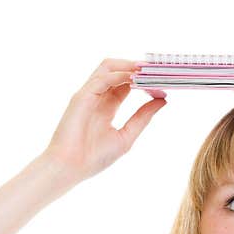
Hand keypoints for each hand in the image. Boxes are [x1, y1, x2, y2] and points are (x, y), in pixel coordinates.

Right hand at [42, 58, 166, 182]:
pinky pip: (102, 78)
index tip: (161, 79)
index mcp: (106, 108)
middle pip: (117, 70)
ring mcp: (88, 95)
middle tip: (157, 68)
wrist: (71, 168)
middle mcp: (97, 97)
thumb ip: (142, 117)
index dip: (143, 79)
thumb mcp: (127, 135)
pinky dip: (119, 74)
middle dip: (137, 67)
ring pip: (108, 67)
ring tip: (148, 68)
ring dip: (128, 65)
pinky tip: (134, 77)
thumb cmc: (94, 157)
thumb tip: (163, 100)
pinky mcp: (81, 96)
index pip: (126, 84)